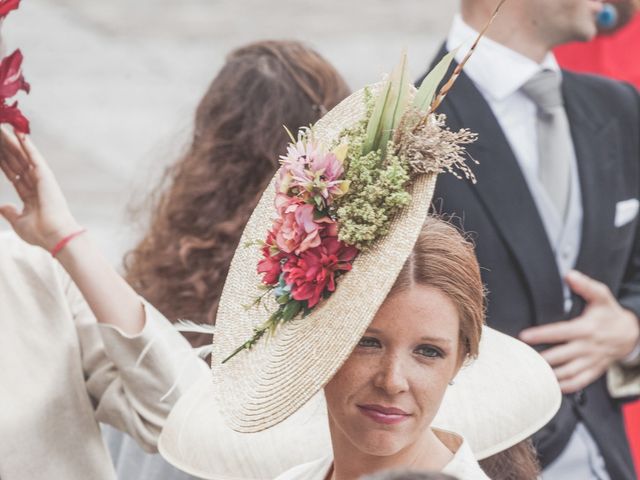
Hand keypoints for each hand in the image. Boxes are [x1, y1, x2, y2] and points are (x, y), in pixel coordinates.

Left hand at [0, 128, 80, 250]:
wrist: (54, 236)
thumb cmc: (40, 233)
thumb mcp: (19, 222)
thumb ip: (11, 213)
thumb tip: (3, 207)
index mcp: (31, 195)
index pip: (13, 174)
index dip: (2, 163)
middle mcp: (36, 184)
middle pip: (16, 162)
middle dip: (5, 149)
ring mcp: (41, 179)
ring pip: (23, 156)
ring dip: (13, 142)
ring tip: (3, 128)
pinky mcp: (45, 176)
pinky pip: (34, 157)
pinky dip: (27, 145)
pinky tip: (19, 133)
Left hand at [519, 270, 639, 393]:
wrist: (631, 334)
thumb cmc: (610, 313)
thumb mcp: (601, 296)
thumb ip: (585, 285)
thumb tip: (569, 275)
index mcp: (586, 328)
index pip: (560, 333)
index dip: (541, 335)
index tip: (524, 337)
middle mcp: (587, 347)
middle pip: (560, 356)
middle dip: (540, 359)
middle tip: (520, 360)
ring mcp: (591, 361)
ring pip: (568, 373)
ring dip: (549, 375)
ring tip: (530, 374)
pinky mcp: (593, 371)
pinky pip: (578, 383)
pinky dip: (564, 387)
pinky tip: (548, 386)